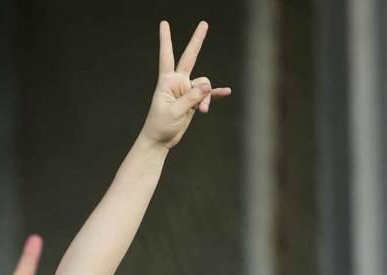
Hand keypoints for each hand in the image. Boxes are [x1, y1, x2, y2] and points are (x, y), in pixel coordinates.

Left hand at [139, 20, 231, 149]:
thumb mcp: (175, 111)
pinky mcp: (194, 100)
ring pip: (203, 84)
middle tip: (204, 23)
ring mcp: (186, 90)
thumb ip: (191, 98)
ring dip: (205, 97)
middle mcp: (177, 82)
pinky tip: (226, 92)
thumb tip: (207, 85)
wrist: (160, 140)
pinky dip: (215, 94)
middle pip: (189, 57)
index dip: (166, 39)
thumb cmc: (160, 125)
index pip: (167, 55)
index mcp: (167, 81)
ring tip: (203, 110)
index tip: (164, 23)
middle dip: (197, 40)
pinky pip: (208, 94)